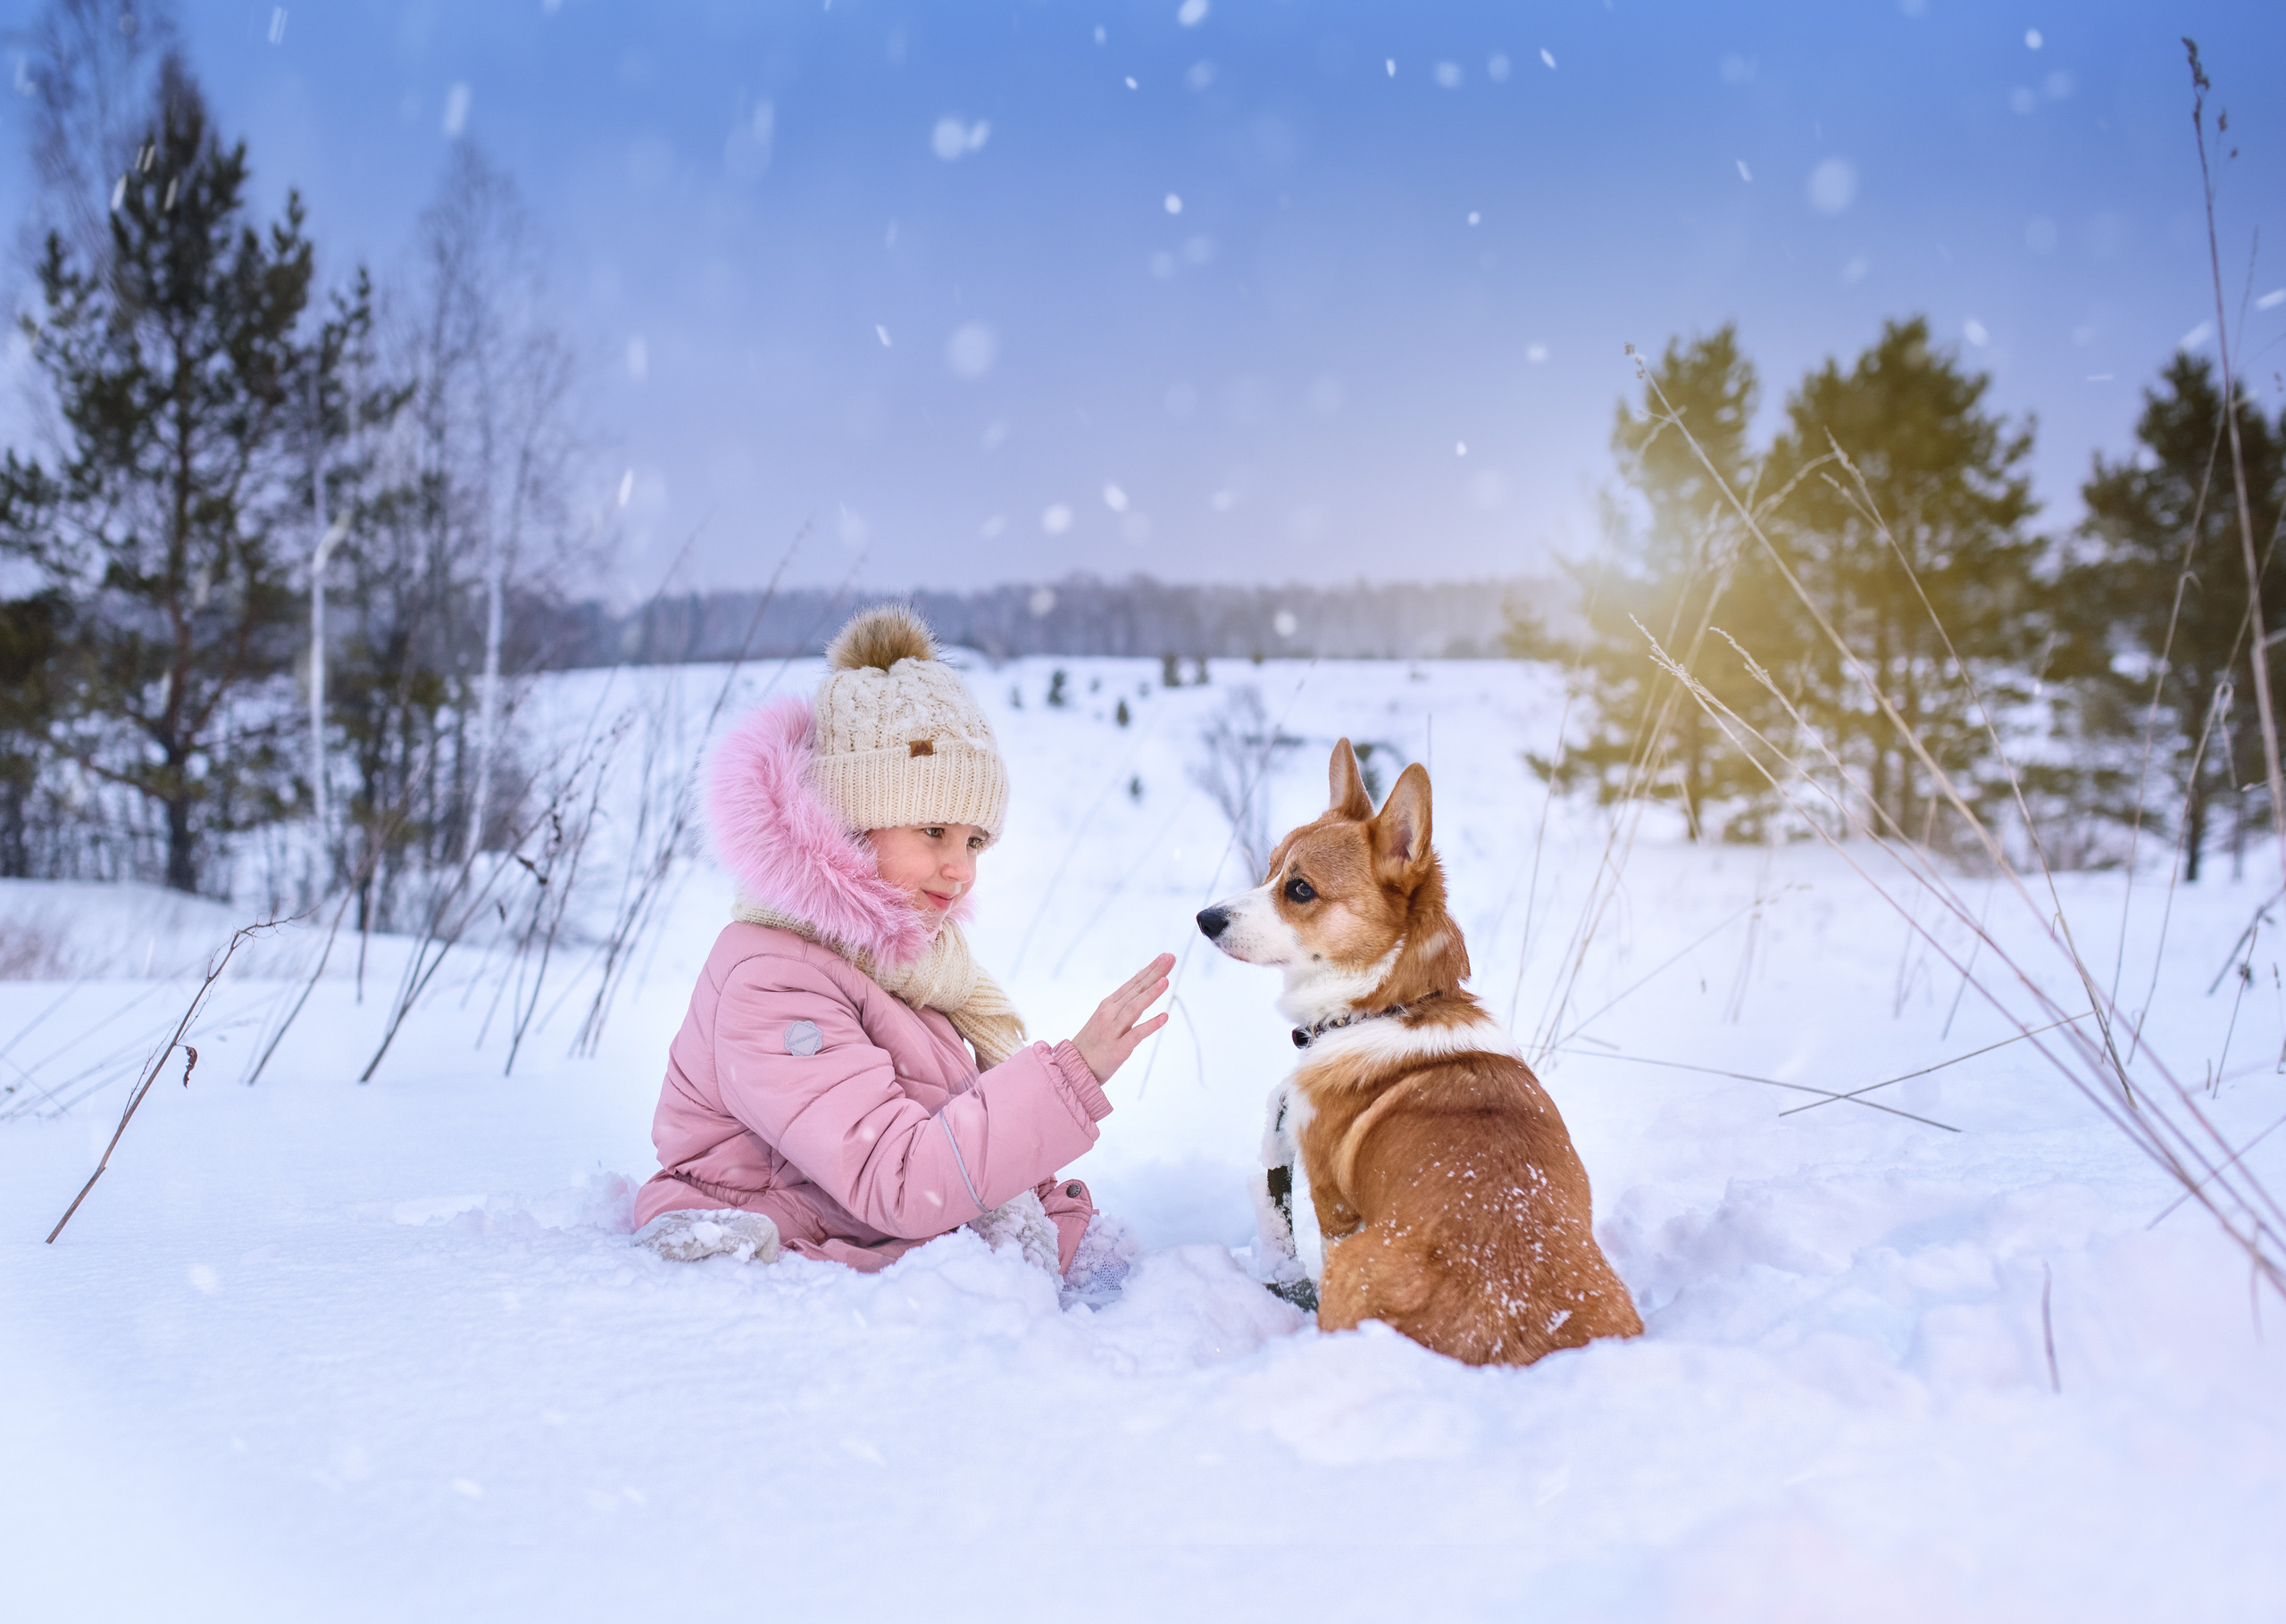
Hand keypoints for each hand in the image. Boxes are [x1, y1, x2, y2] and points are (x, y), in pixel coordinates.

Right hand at [1071, 953, 1174, 1082]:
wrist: (1073, 1067)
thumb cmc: (1092, 1044)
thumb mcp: (1105, 1019)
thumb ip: (1123, 1005)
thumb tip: (1142, 989)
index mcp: (1108, 1005)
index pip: (1133, 983)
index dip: (1150, 969)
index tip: (1165, 957)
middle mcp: (1110, 1013)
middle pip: (1136, 990)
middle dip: (1154, 973)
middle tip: (1170, 958)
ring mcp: (1113, 1030)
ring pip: (1135, 1008)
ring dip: (1151, 994)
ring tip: (1166, 981)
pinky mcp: (1118, 1048)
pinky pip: (1136, 1034)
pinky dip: (1150, 1025)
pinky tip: (1164, 1017)